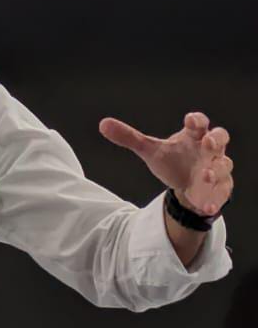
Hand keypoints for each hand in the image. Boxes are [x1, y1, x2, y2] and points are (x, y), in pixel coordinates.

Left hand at [98, 111, 233, 217]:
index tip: (190, 120)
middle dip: (216, 140)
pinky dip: (215, 199)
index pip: (199, 123)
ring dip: (216, 170)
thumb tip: (103, 124)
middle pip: (220, 138)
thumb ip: (129, 137)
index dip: (197, 120)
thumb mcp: (151, 151)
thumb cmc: (173, 161)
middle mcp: (208, 150)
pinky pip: (222, 192)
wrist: (186, 184)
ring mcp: (217, 168)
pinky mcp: (220, 187)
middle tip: (208, 144)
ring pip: (224, 165)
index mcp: (193, 136)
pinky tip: (206, 207)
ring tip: (204, 176)